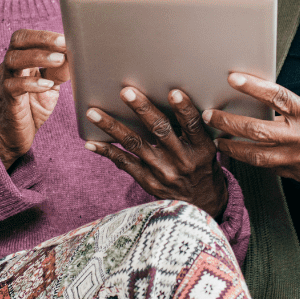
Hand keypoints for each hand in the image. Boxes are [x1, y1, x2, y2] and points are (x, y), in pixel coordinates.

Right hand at [0, 30, 70, 169]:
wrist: (15, 133)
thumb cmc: (34, 103)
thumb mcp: (52, 83)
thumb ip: (61, 69)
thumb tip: (80, 54)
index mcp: (21, 57)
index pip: (26, 36)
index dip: (44, 34)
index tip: (66, 37)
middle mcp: (10, 65)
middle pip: (18, 41)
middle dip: (41, 39)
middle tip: (63, 43)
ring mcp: (6, 80)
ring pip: (14, 60)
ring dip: (38, 57)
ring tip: (59, 60)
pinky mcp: (7, 99)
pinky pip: (14, 86)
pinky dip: (31, 83)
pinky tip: (47, 85)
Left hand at [84, 87, 228, 219]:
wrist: (201, 206)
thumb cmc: (203, 168)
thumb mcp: (208, 149)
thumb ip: (192, 129)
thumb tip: (169, 98)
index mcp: (202, 149)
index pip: (192, 125)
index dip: (183, 108)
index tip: (173, 92)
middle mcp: (182, 160)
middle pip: (160, 131)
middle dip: (142, 109)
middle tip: (126, 92)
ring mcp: (162, 172)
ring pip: (134, 144)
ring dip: (112, 127)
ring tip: (93, 113)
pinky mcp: (148, 181)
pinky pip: (124, 163)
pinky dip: (107, 151)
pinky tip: (91, 142)